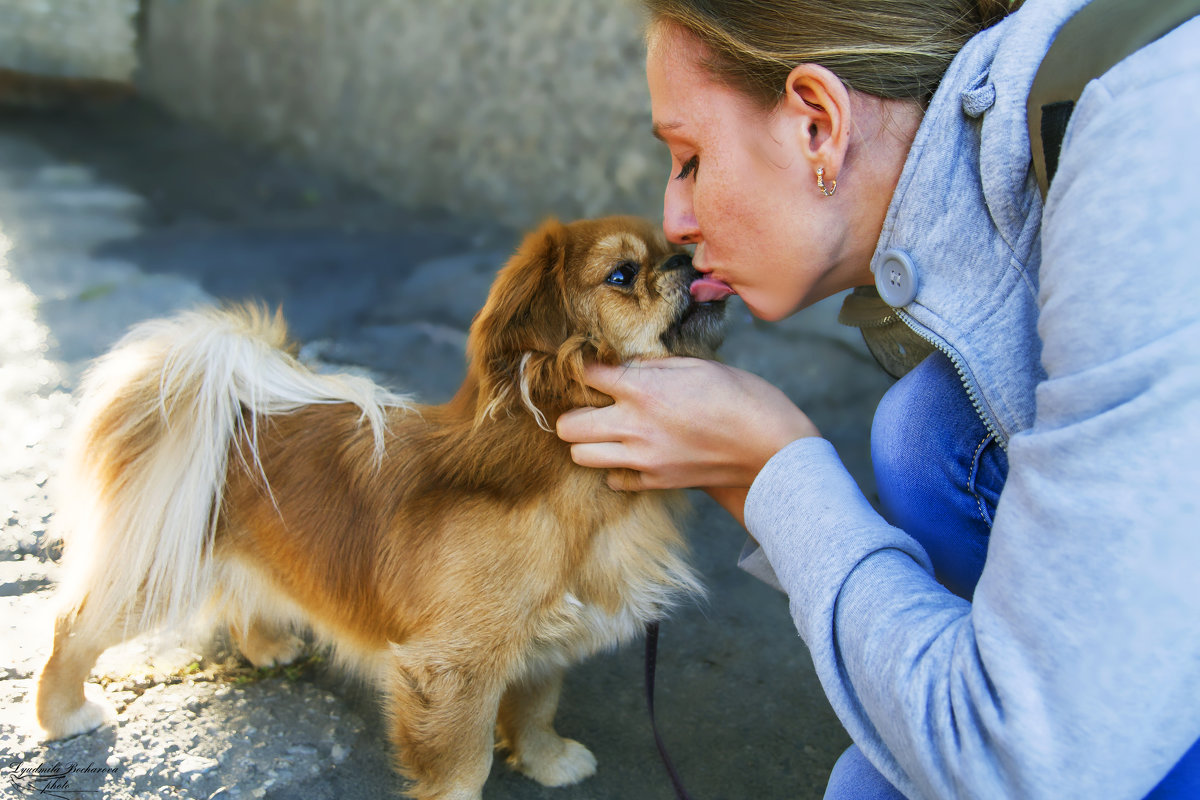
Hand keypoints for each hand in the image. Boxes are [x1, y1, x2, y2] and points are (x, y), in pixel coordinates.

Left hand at [556, 358, 818, 491]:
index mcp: (642, 389)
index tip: (591, 367)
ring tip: (607, 430)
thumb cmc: (740, 397)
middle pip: (568, 426)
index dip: (584, 367)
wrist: (769, 448)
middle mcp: (633, 426)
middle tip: (591, 405)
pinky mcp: (655, 482)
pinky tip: (633, 452)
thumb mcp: (695, 366)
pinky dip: (616, 467)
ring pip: (581, 456)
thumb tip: (624, 363)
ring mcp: (642, 459)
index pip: (585, 374)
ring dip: (588, 441)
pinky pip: (613, 479)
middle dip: (573, 411)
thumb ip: (652, 366)